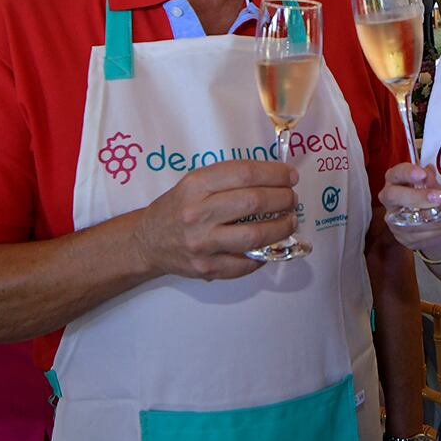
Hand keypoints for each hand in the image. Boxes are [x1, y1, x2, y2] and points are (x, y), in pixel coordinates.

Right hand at [133, 160, 299, 280]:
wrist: (147, 241)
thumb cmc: (178, 208)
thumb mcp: (195, 183)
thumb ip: (230, 180)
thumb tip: (275, 180)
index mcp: (196, 185)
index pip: (245, 174)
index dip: (275, 173)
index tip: (290, 176)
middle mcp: (198, 213)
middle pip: (254, 202)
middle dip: (283, 198)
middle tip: (292, 199)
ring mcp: (202, 243)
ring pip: (255, 235)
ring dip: (281, 227)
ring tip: (289, 221)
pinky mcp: (206, 267)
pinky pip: (245, 263)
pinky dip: (264, 255)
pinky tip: (270, 245)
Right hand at [379, 163, 440, 257]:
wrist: (426, 225)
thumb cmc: (425, 197)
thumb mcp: (430, 186)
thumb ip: (429, 180)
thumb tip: (430, 171)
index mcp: (394, 181)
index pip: (395, 174)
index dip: (407, 173)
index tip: (423, 174)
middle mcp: (390, 201)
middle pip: (395, 197)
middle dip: (419, 197)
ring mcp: (395, 221)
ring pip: (413, 221)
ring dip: (440, 218)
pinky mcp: (405, 238)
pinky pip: (425, 234)